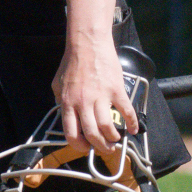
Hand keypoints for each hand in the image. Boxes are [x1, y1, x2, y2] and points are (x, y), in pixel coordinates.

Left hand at [52, 38, 137, 153]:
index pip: (71, 133)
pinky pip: (126, 111)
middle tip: (105, 148)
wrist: (88, 43)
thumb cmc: (72, 62)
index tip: (86, 147)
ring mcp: (100, 96)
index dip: (79, 146)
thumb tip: (63, 112)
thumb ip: (60, 100)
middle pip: (92, 134)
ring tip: (116, 139)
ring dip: (113, 137)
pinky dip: (132, 123)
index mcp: (68, 103)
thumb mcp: (58, 84)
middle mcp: (83, 103)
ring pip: (107, 126)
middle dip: (100, 146)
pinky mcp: (116, 89)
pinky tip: (133, 129)